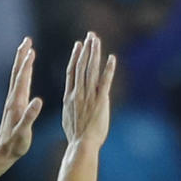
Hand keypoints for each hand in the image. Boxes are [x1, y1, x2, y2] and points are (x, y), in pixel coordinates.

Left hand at [0, 37, 42, 163]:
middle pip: (17, 72)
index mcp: (17, 103)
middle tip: (27, 40)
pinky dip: (23, 73)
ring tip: (27, 49)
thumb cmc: (15, 145)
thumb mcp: (23, 132)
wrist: (3, 153)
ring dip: (22, 62)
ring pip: (17, 76)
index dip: (26, 64)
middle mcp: (13, 99)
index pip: (22, 79)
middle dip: (22, 56)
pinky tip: (26, 71)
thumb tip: (38, 100)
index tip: (31, 49)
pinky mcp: (14, 105)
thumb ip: (30, 116)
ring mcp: (13, 101)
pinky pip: (19, 84)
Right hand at [60, 31, 116, 148]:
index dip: (76, 57)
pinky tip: (112, 58)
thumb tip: (72, 104)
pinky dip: (108, 69)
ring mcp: (89, 96)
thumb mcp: (68, 119)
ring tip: (97, 40)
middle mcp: (78, 93)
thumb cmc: (76, 137)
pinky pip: (105, 81)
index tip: (79, 45)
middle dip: (86, 49)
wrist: (81, 145)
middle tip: (91, 35)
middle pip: (82, 66)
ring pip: (91, 69)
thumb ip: (71, 108)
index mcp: (69, 96)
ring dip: (95, 53)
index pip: (72, 72)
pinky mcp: (101, 101)